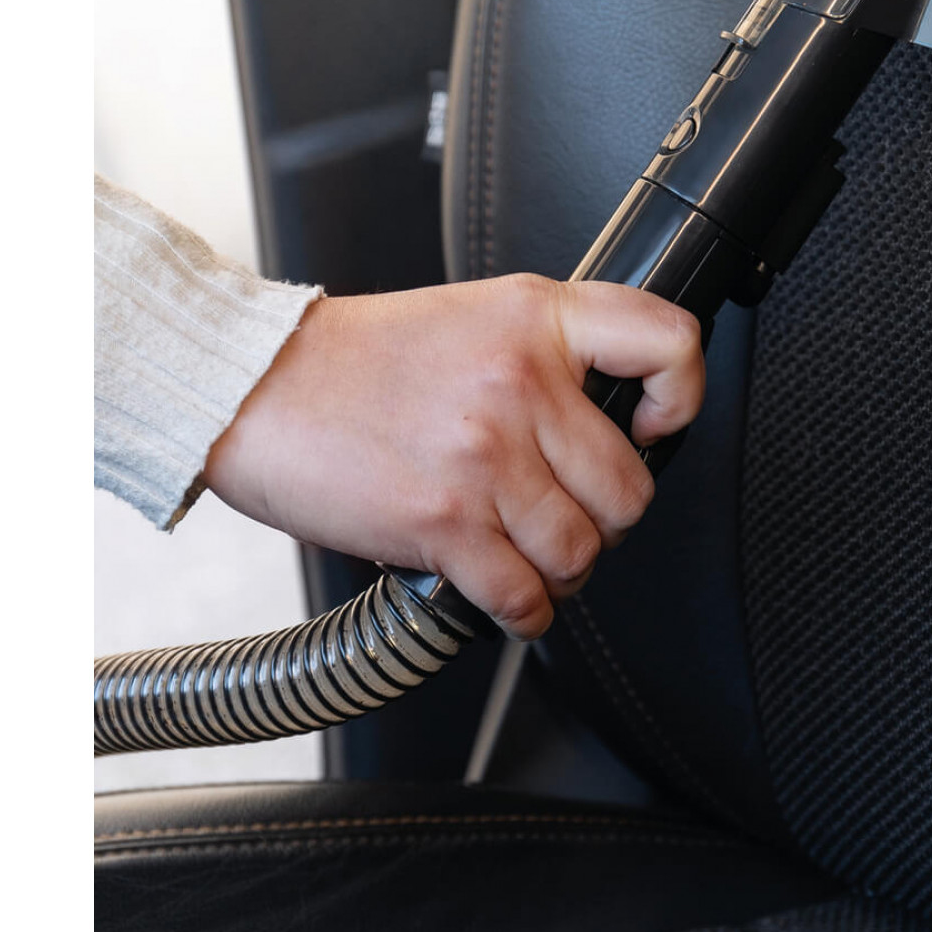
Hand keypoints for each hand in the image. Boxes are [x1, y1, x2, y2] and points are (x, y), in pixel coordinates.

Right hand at [205, 274, 704, 638]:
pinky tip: (504, 596)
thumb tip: (604, 418)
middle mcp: (520, 384)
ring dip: (562, 572)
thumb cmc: (347, 362)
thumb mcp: (466, 319)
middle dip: (604, 520)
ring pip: (581, 551)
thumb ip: (540, 355)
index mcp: (533, 320)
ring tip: (530, 558)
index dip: (682, 396)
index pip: (665, 342)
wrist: (249, 387)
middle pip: (628, 487)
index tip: (657, 427)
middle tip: (569, 516)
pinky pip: (524, 595)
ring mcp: (485, 457)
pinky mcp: (445, 523)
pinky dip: (523, 612)